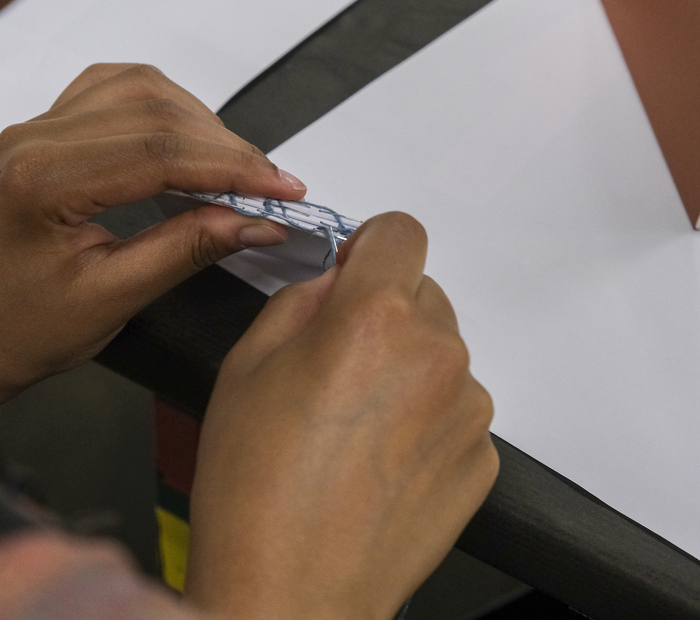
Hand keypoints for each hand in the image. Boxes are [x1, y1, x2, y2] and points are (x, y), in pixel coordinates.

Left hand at [0, 62, 305, 400]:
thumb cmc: (14, 329)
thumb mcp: (107, 301)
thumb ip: (185, 251)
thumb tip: (253, 222)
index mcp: (42, 181)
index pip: (160, 152)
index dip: (234, 167)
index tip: (281, 188)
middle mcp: (32, 140)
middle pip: (155, 112)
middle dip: (226, 146)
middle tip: (270, 184)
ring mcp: (35, 129)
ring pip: (138, 87)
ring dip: (197, 119)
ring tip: (233, 164)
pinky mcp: (45, 130)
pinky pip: (111, 88)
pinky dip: (160, 103)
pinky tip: (183, 132)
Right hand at [186, 212, 497, 619]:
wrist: (288, 595)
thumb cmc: (255, 490)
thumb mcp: (246, 363)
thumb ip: (300, 300)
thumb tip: (332, 283)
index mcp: (374, 317)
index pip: (403, 231)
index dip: (373, 246)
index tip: (357, 270)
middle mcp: (435, 353)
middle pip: (422, 292)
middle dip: (386, 312)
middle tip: (339, 365)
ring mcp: (467, 408)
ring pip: (441, 352)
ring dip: (408, 367)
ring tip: (355, 426)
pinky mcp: (482, 457)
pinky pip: (456, 408)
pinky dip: (427, 419)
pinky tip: (380, 461)